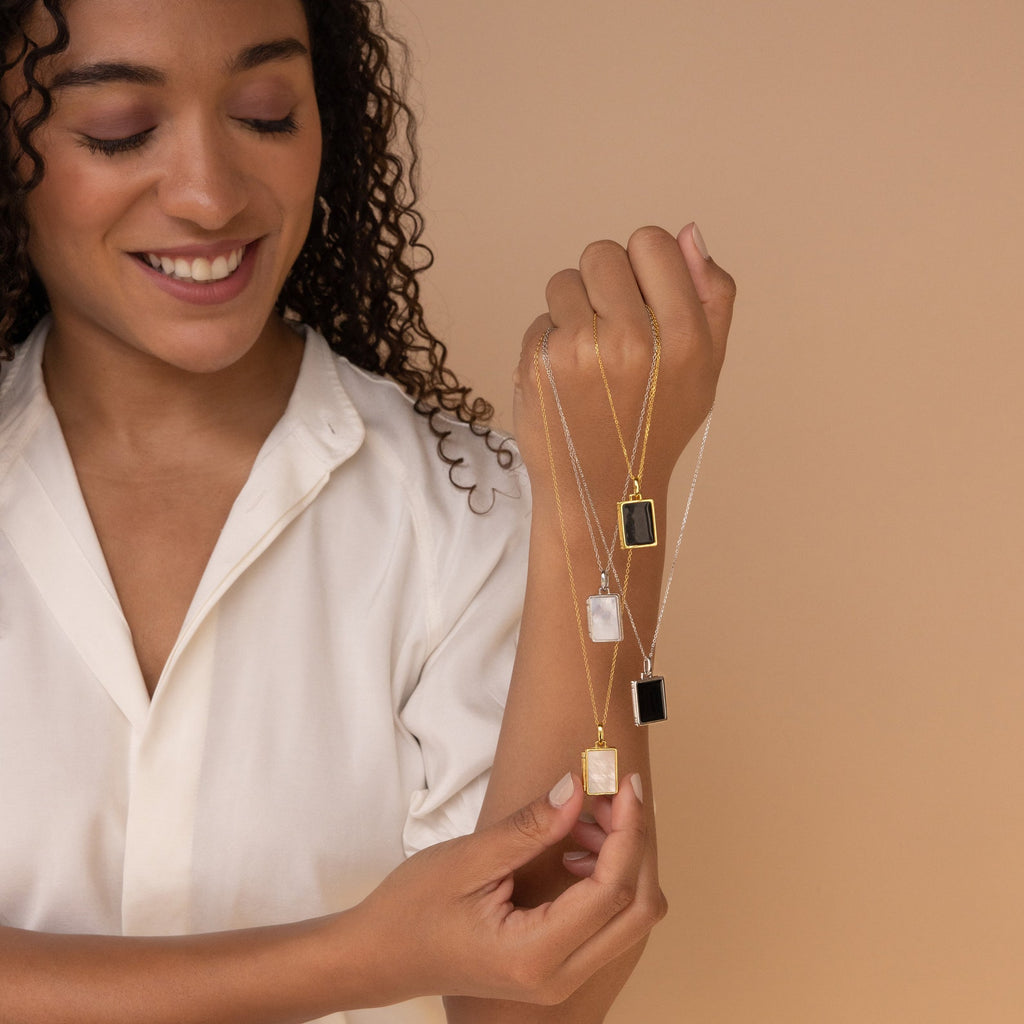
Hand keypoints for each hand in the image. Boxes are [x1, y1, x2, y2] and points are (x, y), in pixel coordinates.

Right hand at [353, 772, 663, 1006]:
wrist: (380, 957)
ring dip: (622, 862)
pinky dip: (606, 880)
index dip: (629, 830)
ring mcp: (561, 980)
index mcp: (535, 954)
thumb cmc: (412, 910)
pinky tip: (574, 849)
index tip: (626, 782)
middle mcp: (559, 978)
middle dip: (634, 845)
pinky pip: (607, 924)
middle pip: (638, 910)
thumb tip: (578, 787)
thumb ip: (530, 827)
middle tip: (610, 795)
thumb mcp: (469, 859)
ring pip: (629, 919)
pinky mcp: (557, 969)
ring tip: (585, 819)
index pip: (612, 890)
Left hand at [513, 223, 734, 505]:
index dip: (643, 265)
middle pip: (602, 253)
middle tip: (612, 328)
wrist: (604, 490)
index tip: (642, 299)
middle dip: (603, 282)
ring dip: (572, 309)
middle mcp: (632, 340)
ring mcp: (580, 351)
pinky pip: (540, 318)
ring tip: (589, 356)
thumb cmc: (657, 424)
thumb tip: (687, 232)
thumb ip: (712, 296)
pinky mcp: (538, 363)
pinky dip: (550, 341)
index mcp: (683, 337)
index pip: (652, 241)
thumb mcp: (706, 366)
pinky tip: (567, 379)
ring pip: (563, 280)